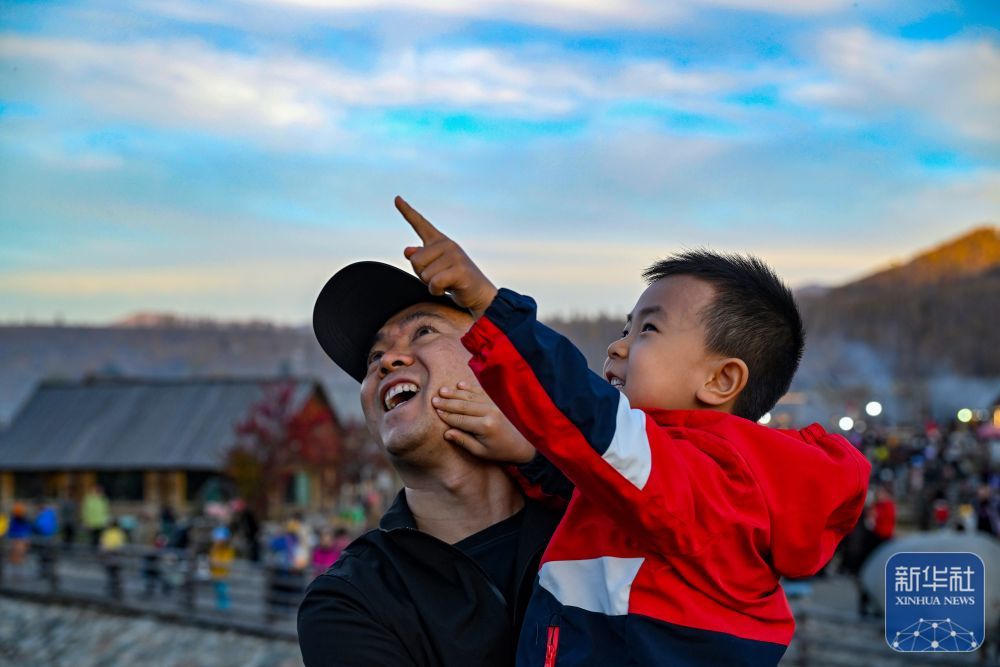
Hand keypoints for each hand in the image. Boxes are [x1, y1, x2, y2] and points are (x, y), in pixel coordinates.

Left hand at [395, 196, 497, 317]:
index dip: (407, 211)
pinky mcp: (460, 269)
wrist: (478, 294)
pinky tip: (448, 289)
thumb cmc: (454, 281)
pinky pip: (434, 282)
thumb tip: (408, 251)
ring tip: (447, 283)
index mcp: (439, 241)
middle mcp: (447, 244)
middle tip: (439, 278)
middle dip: (422, 275)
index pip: (420, 224)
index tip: (396, 198)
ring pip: (424, 274)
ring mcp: (454, 255)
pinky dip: (437, 290)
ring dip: (431, 284)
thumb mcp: (435, 268)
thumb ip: (421, 258)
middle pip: (416, 261)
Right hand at [432, 381, 535, 463]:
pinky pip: (481, 392)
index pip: (460, 419)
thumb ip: (464, 441)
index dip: (447, 415)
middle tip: (434, 399)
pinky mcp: (498, 400)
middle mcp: (490, 412)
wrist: (524, 444)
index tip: (436, 411)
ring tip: (442, 391)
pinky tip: (460, 385)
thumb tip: (446, 433)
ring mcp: (495, 404)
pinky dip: (470, 388)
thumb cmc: (500, 451)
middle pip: (463, 405)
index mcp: (485, 426)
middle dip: (447, 402)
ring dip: (455, 393)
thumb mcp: (481, 452)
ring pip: (471, 396)